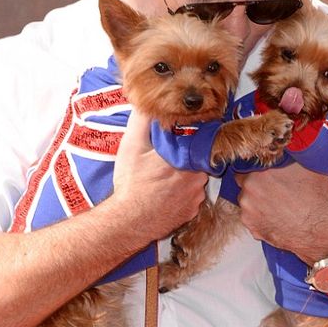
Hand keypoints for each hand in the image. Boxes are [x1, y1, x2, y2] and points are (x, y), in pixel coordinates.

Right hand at [112, 109, 208, 242]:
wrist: (129, 221)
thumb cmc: (131, 183)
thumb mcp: (132, 145)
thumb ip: (143, 121)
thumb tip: (148, 105)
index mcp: (187, 157)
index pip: (199, 141)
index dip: (189, 139)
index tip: (180, 138)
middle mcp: (198, 177)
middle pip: (198, 160)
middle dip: (186, 159)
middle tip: (166, 161)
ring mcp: (196, 197)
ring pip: (196, 180)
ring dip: (185, 177)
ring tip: (164, 179)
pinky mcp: (192, 212)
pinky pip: (192, 198)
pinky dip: (183, 195)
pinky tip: (167, 195)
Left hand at [235, 164, 327, 261]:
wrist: (321, 230)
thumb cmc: (316, 199)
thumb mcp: (306, 166)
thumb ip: (287, 156)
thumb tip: (282, 146)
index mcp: (258, 173)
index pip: (245, 164)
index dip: (256, 167)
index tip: (263, 170)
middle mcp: (249, 192)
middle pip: (245, 183)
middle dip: (257, 184)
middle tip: (274, 188)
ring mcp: (248, 211)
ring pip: (248, 201)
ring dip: (258, 201)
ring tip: (278, 204)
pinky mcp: (252, 228)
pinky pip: (252, 218)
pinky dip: (261, 217)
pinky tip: (276, 216)